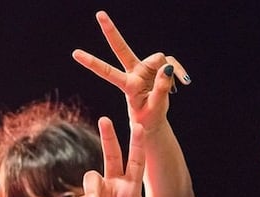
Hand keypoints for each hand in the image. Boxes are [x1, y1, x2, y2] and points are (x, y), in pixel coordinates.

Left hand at [73, 11, 190, 133]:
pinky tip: (184, 83)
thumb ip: (162, 88)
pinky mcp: (157, 68)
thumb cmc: (149, 117)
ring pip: (159, 59)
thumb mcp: (157, 107)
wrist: (153, 120)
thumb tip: (167, 67)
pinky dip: (179, 72)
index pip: (108, 73)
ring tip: (176, 88)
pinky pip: (171, 63)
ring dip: (169, 71)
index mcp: (129, 86)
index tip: (75, 54)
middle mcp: (134, 73)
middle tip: (99, 14)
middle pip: (121, 49)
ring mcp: (145, 69)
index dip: (92, 63)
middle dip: (111, 31)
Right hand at [75, 117, 150, 196]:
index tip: (139, 126)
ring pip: (91, 179)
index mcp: (132, 188)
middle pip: (111, 157)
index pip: (136, 163)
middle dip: (108, 138)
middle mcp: (116, 186)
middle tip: (105, 120)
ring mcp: (100, 195)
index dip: (137, 145)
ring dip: (91, 193)